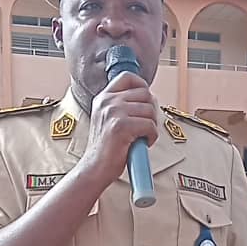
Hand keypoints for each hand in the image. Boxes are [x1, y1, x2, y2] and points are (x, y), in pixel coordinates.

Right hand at [81, 72, 158, 187]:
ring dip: (151, 126)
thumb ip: (121, 106)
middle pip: (145, 94)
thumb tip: (147, 99)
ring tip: (141, 136)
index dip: (142, 86)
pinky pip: (150, 125)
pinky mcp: (121, 126)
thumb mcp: (107, 119)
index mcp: (103, 98)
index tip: (145, 100)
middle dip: (150, 111)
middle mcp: (107, 102)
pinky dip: (151, 136)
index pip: (128, 77)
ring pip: (150, 110)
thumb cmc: (105, 149)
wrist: (95, 168)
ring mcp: (114, 112)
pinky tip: (142, 143)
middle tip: (144, 126)